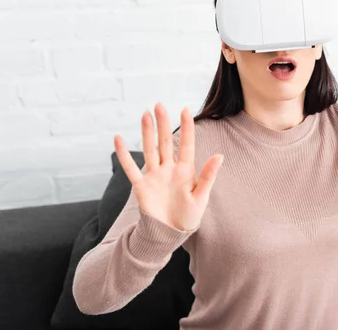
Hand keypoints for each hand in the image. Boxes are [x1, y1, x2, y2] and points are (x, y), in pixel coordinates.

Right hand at [114, 102, 223, 230]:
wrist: (171, 233)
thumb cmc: (189, 216)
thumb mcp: (201, 196)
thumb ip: (208, 175)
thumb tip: (219, 155)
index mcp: (186, 170)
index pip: (186, 144)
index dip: (186, 127)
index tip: (185, 109)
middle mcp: (169, 169)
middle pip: (165, 142)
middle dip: (163, 123)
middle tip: (159, 104)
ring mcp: (154, 176)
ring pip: (150, 149)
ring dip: (147, 132)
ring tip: (145, 114)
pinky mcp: (141, 186)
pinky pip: (131, 168)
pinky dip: (124, 155)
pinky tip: (118, 139)